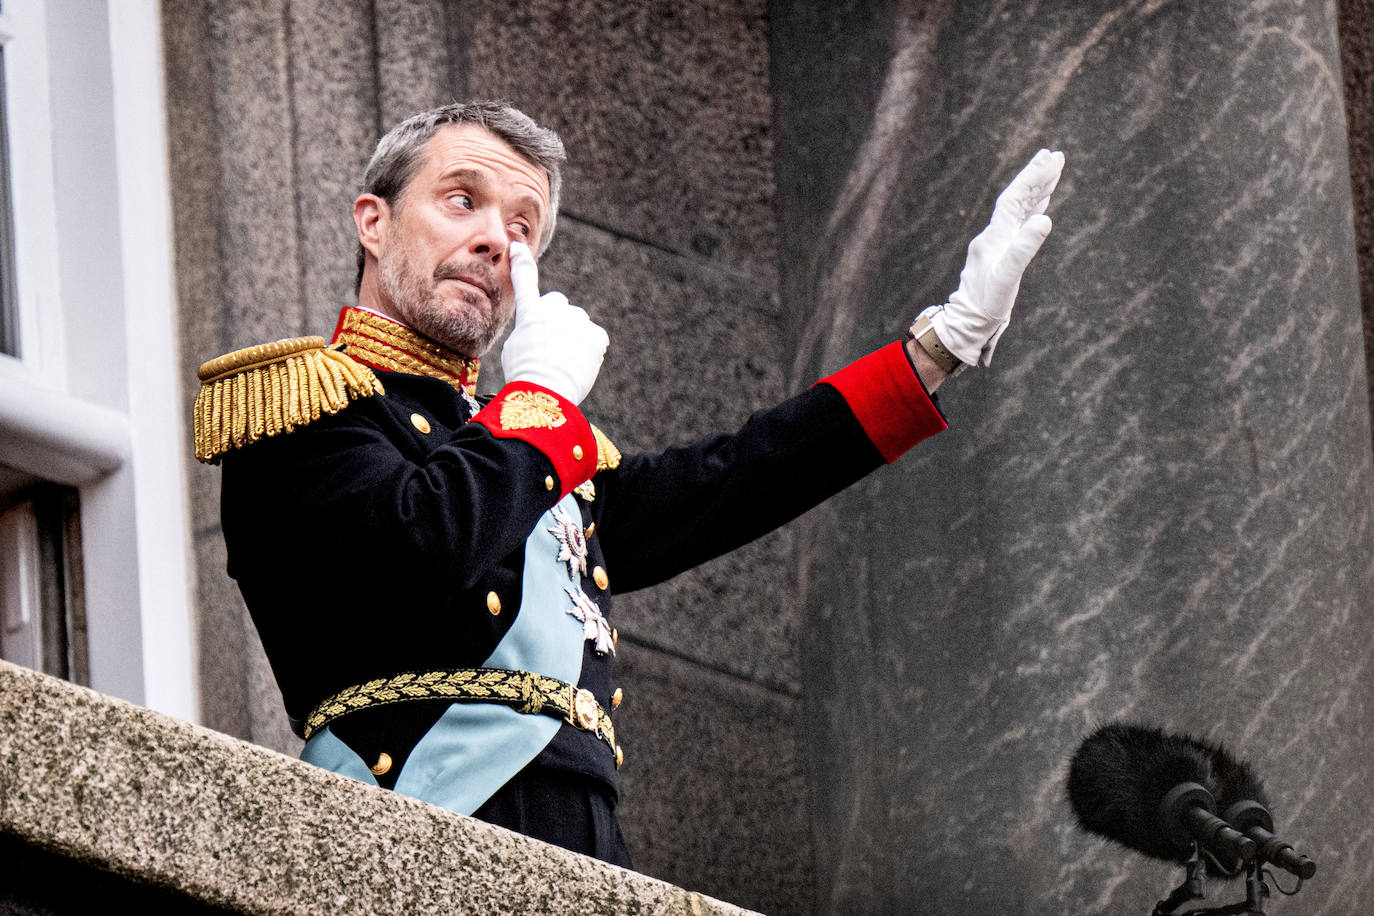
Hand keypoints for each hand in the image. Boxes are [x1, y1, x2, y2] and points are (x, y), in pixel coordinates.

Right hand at [501, 241, 608, 404]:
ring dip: (574, 336)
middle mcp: (554, 310)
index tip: (519, 247)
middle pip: (558, 305)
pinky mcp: (597, 335)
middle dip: (557, 319)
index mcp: (529, 313)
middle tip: (552, 345)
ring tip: (564, 362)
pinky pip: (595, 338)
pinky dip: (590, 349)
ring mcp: (578, 321)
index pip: (524, 280)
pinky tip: (579, 364)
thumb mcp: (513, 348)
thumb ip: (528, 330)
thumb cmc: (524, 374)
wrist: (546, 392)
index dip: (521, 262)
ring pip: (578, 323)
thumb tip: (540, 329)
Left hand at [927, 148, 1063, 366]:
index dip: (1032, 178)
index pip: (1015, 198)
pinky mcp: (1002, 253)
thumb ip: (1024, 248)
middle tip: (1056, 155)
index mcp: (995, 236)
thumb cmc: (988, 302)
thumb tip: (1044, 219)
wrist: (969, 320)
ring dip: (1036, 190)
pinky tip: (1042, 204)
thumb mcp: (1008, 276)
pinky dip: (1032, 210)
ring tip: (1054, 171)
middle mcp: (994, 234)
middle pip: (1017, 198)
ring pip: (1019, 209)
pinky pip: (1019, 224)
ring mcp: (998, 242)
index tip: (1050, 158)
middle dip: (1036, 176)